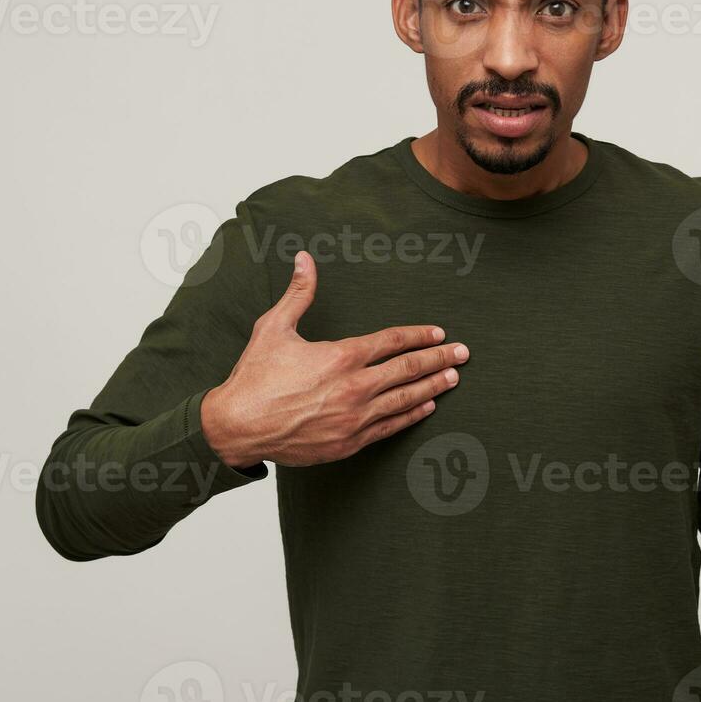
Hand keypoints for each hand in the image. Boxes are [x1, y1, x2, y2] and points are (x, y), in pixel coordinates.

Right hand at [200, 250, 467, 468]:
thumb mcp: (274, 327)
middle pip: (407, 369)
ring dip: (432, 387)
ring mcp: (354, 418)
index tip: (439, 333)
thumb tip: (304, 259)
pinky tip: (427, 408)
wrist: (237, 427)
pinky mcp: (349, 442)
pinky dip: (411, 416)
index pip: (391, 342)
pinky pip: (389, 427)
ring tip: (453, 377)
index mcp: (340, 356)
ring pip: (405, 400)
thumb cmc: (254, 377)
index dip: (418, 335)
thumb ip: (298, 293)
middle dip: (439, 359)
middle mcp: (353, 387)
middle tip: (463, 353)